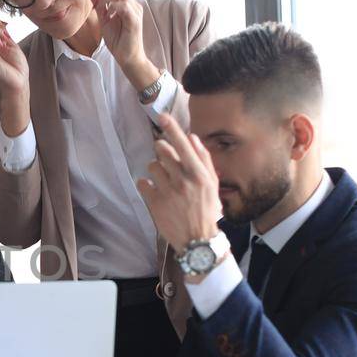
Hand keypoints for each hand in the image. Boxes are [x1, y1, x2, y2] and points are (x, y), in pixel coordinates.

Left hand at [85, 0, 159, 94]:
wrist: (127, 58)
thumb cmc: (118, 40)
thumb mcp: (104, 20)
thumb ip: (99, 6)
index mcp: (125, 3)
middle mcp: (132, 4)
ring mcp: (135, 11)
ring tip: (93, 1)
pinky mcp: (135, 20)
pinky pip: (124, 6)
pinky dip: (113, 6)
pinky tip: (105, 13)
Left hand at [136, 112, 222, 254]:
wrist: (197, 240)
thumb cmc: (207, 210)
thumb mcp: (213, 185)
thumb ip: (204, 160)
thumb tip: (193, 138)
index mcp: (199, 174)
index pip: (183, 145)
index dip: (172, 129)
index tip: (162, 116)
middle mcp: (183, 180)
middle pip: (162, 151)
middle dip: (161, 151)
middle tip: (166, 160)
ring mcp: (168, 191)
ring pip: (152, 166)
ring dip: (155, 170)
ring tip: (164, 182)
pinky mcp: (154, 203)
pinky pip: (143, 183)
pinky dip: (147, 186)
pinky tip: (156, 193)